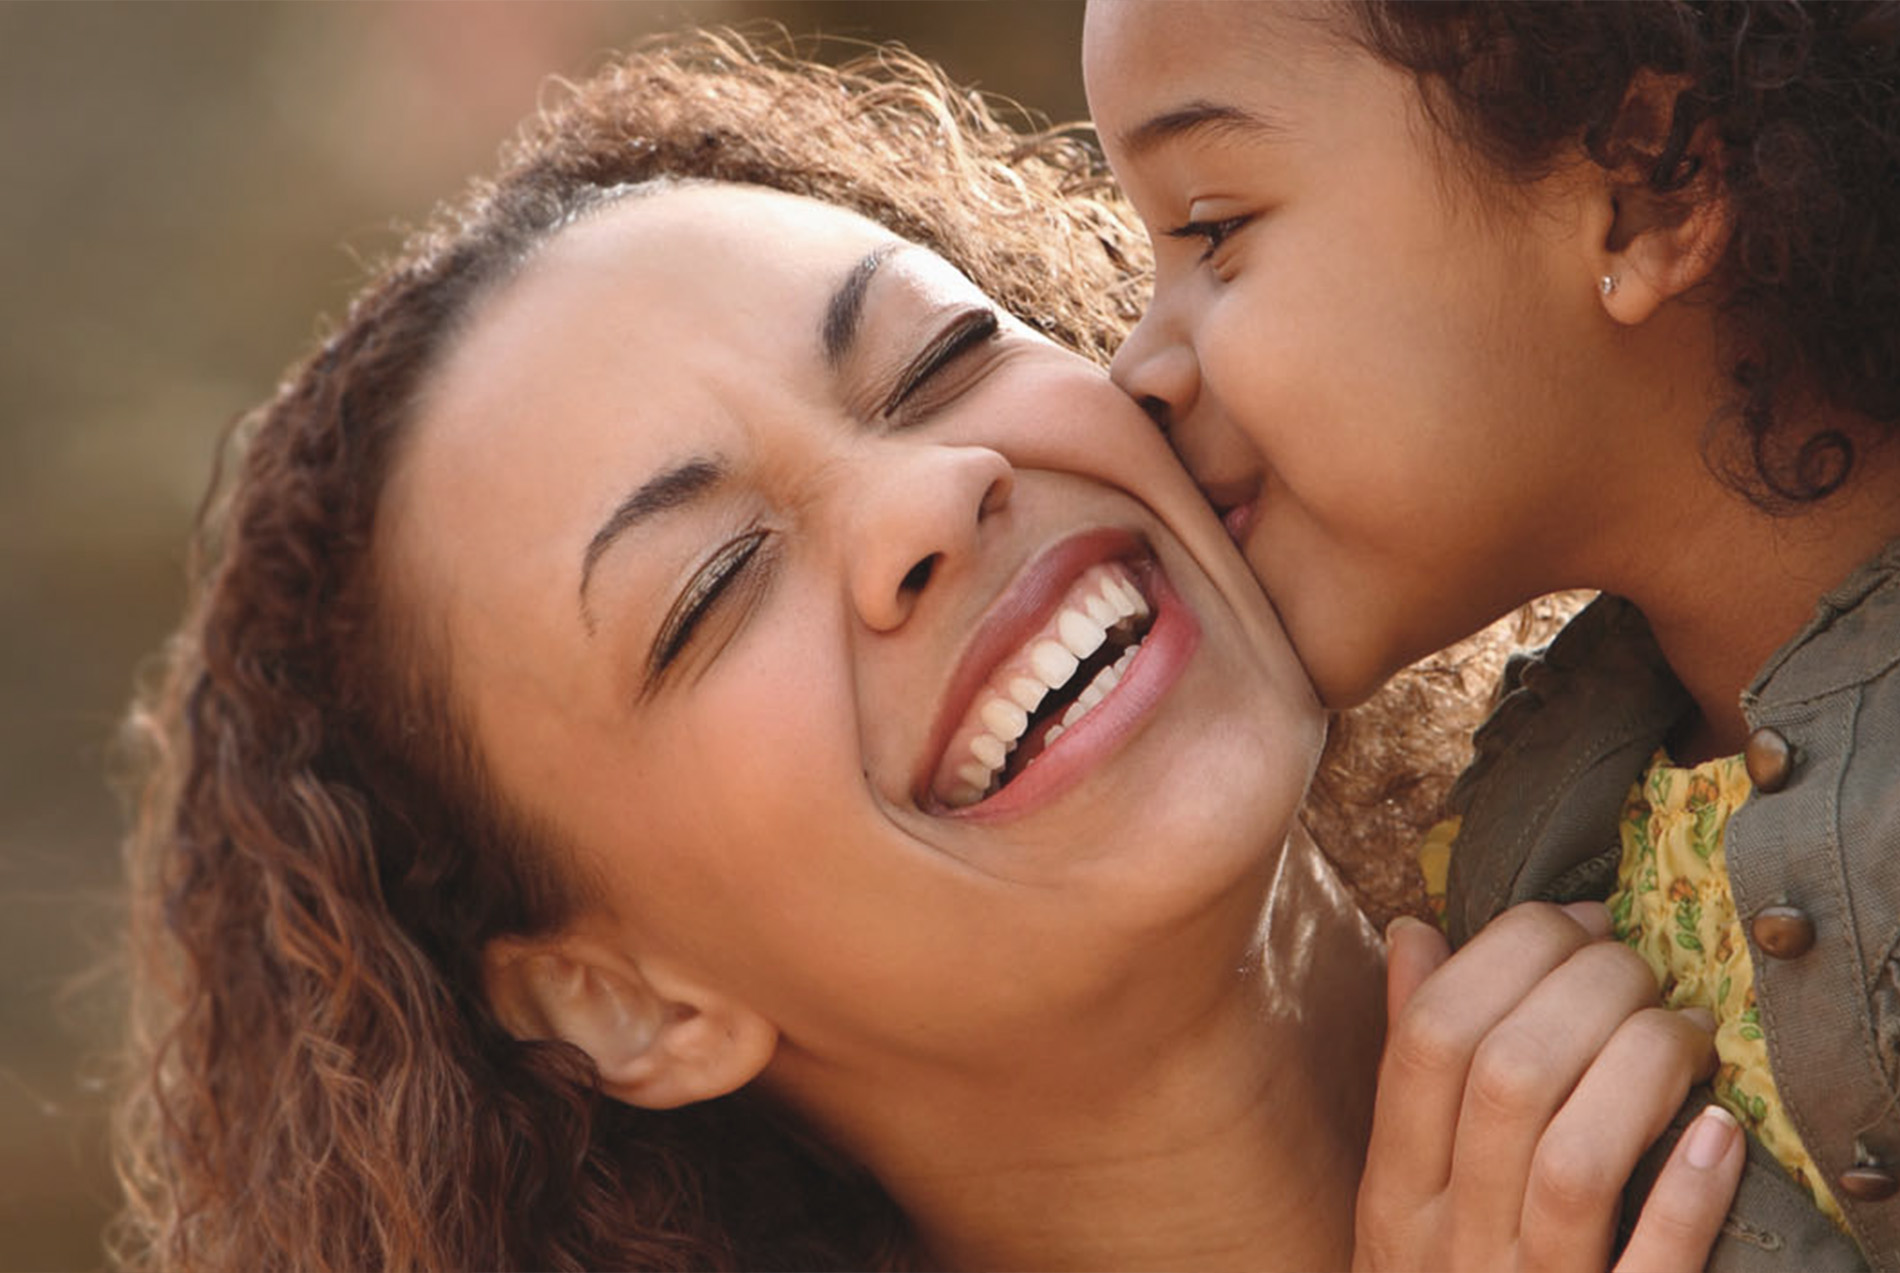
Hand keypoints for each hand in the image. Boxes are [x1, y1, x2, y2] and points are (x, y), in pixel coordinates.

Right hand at [1353, 902, 1744, 1271]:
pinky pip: (1646, 1267)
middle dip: (1588, 990)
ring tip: (1683, 1035)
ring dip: (1641, 1068)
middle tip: (1641, 967)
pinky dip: (1685, 1193)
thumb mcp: (1406, 1194)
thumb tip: (1415, 935)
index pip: (1428, 1037)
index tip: (1571, 921)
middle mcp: (1447, 1243)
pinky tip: (1715, 1132)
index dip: (1504, 953)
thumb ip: (1412, 1067)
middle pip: (1506, 1077)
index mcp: (1394, 1192)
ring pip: (1575, 1158)